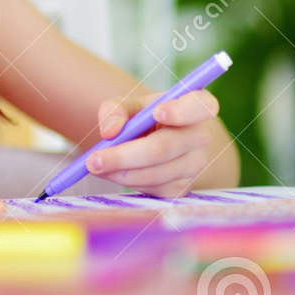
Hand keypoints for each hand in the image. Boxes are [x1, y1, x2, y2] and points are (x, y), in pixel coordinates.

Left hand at [86, 91, 219, 197]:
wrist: (158, 142)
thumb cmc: (145, 119)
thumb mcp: (130, 106)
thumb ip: (115, 110)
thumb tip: (109, 131)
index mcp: (195, 106)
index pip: (202, 106)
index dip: (181, 111)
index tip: (156, 112)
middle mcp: (200, 137)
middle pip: (165, 148)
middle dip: (125, 156)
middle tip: (93, 160)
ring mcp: (195, 165)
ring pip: (155, 173)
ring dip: (121, 172)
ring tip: (96, 165)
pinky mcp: (183, 187)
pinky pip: (153, 189)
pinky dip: (128, 182)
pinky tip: (113, 173)